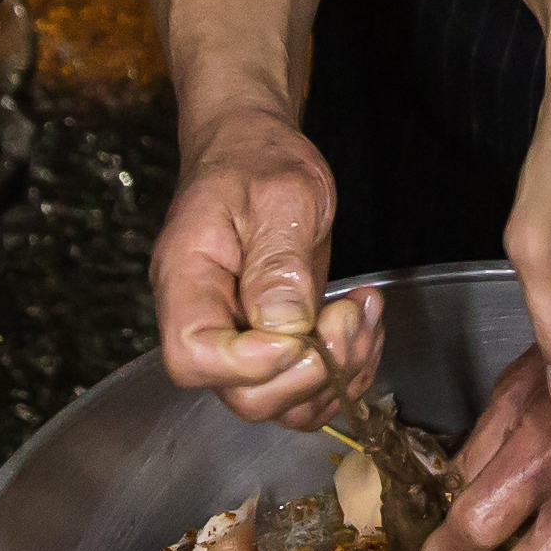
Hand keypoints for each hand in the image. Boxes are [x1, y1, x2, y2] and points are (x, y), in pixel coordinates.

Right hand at [153, 103, 381, 421]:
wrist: (253, 149)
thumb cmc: (257, 160)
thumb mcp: (279, 195)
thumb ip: (278, 262)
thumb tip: (285, 328)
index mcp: (185, 282)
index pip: (193, 357)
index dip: (252, 364)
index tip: (303, 330)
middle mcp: (206, 321)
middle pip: (242, 396)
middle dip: (310, 372)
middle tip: (347, 317)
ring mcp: (241, 338)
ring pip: (283, 402)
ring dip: (339, 373)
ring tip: (363, 312)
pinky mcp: (276, 341)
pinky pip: (308, 386)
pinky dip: (348, 368)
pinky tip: (364, 321)